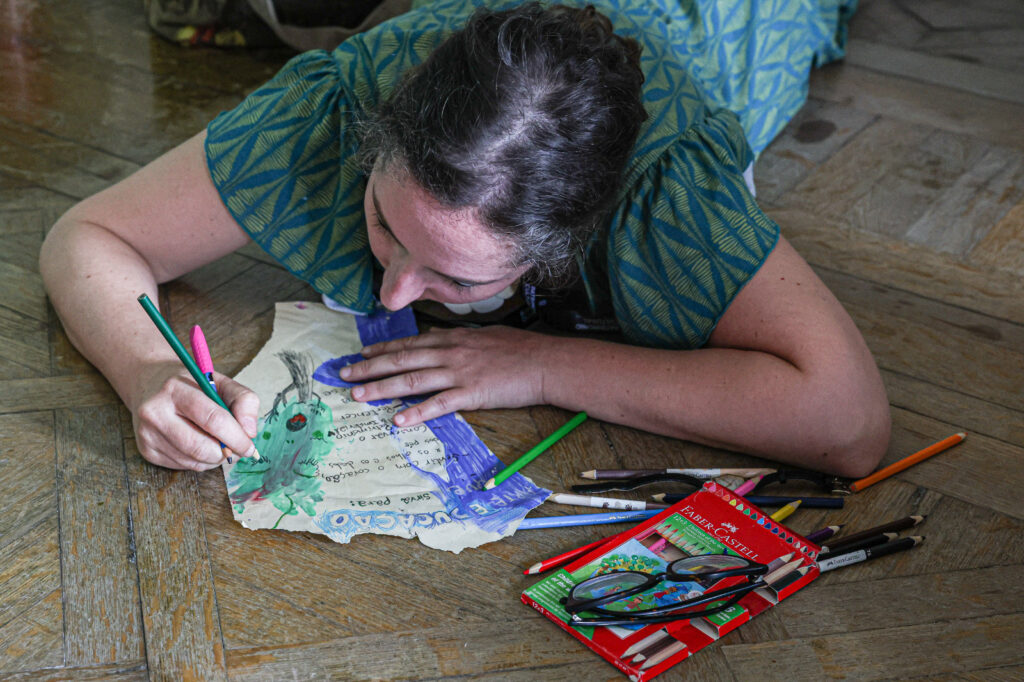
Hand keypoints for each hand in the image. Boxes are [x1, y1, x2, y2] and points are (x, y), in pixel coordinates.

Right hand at [130, 361, 260, 470]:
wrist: (150, 384)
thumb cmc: (192, 385)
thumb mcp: (220, 382)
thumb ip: (244, 400)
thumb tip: (250, 432)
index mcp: (175, 389)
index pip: (212, 419)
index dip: (236, 437)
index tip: (250, 447)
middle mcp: (155, 412)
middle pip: (200, 447)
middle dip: (225, 452)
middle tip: (237, 449)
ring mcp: (147, 433)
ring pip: (193, 461)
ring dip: (214, 459)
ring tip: (218, 444)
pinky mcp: (146, 450)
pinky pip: (183, 466)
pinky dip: (200, 462)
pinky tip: (200, 445)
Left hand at [340, 326, 548, 425]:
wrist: (545, 361)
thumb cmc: (519, 349)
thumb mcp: (484, 335)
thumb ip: (456, 337)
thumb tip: (436, 335)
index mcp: (452, 338)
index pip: (410, 343)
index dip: (382, 349)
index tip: (361, 353)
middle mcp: (450, 352)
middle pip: (402, 360)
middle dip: (370, 367)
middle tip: (344, 374)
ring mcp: (459, 372)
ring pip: (412, 380)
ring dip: (382, 388)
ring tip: (359, 395)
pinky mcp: (471, 393)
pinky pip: (438, 404)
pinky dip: (417, 412)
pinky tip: (398, 420)